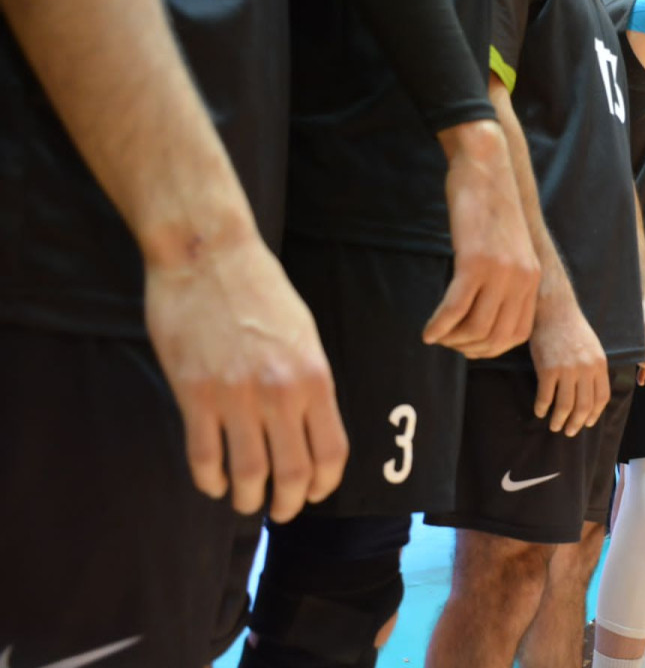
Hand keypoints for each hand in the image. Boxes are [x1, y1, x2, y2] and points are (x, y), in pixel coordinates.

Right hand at [145, 236, 347, 523]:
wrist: (208, 254)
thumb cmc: (260, 289)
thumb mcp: (304, 334)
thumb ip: (309, 382)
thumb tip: (310, 427)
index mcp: (314, 377)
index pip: (331, 452)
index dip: (325, 484)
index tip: (316, 492)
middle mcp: (280, 392)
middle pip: (293, 473)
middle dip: (289, 502)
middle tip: (281, 510)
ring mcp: (235, 395)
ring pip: (248, 474)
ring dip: (248, 500)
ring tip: (245, 502)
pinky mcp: (193, 393)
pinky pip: (204, 456)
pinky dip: (210, 480)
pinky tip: (214, 482)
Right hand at [424, 120, 539, 357]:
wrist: (488, 167)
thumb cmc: (491, 205)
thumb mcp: (510, 246)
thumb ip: (506, 277)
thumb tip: (487, 310)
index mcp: (532, 278)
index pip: (519, 334)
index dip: (492, 348)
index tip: (469, 345)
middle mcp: (521, 279)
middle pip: (496, 337)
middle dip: (469, 348)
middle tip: (448, 342)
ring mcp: (499, 272)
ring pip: (476, 328)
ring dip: (452, 340)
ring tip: (437, 335)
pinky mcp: (474, 262)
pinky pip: (455, 309)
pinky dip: (439, 326)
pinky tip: (428, 332)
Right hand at [529, 294, 610, 436]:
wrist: (554, 309)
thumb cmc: (571, 327)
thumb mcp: (593, 347)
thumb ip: (594, 368)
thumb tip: (591, 393)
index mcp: (599, 364)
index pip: (601, 398)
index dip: (594, 414)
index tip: (587, 423)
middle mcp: (586, 369)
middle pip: (583, 406)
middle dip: (576, 423)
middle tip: (569, 432)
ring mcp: (566, 369)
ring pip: (565, 406)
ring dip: (559, 420)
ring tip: (555, 426)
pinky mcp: (547, 368)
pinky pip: (545, 396)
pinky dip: (542, 407)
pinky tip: (539, 411)